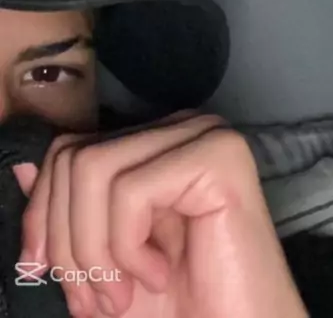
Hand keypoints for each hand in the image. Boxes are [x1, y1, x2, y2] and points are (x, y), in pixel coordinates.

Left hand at [14, 112, 307, 317]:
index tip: (45, 274)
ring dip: (97, 250)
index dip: (44, 214)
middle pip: (75, 158)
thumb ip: (65, 213)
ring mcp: (203, 134)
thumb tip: (21, 168)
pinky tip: (160, 273)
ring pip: (94, 169)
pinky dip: (129, 247)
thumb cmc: (179, 305)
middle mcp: (180, 126)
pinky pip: (131, 190)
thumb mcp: (101, 260)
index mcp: (155, 143)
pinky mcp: (218, 156)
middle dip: (70, 242)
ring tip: (126, 292)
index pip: (69, 150)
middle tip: (99, 299)